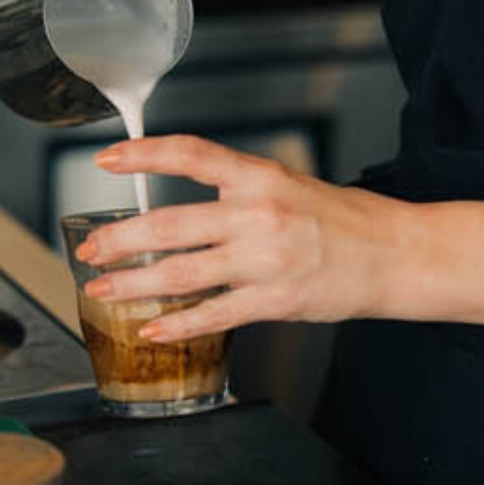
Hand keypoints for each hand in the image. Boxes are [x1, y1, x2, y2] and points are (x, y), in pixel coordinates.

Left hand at [72, 135, 407, 340]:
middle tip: (90, 249)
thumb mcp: (289, 185)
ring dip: (132, 284)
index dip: (142, 156)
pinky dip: (177, 325)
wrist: (394, 254)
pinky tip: (153, 329)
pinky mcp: (276, 300)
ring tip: (103, 289)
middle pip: (169, 225)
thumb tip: (186, 207)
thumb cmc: (343, 220)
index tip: (107, 159)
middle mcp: (258, 214)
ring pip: (181, 274)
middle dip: (119, 240)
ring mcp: (266, 260)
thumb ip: (239, 192)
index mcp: (260, 177)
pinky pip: (214, 314)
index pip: (190, 155)